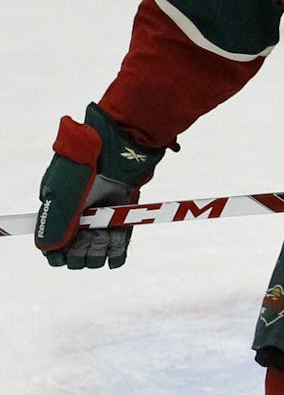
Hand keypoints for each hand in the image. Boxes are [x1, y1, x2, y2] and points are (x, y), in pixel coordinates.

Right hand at [35, 104, 163, 268]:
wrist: (124, 139)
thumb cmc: (89, 159)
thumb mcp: (66, 188)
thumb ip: (56, 219)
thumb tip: (48, 249)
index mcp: (57, 208)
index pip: (51, 244)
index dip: (58, 253)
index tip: (67, 246)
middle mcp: (78, 216)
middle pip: (74, 253)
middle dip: (80, 253)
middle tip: (89, 237)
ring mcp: (101, 216)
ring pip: (95, 252)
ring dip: (98, 252)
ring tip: (103, 238)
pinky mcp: (122, 215)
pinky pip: (118, 246)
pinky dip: (117, 254)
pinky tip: (115, 254)